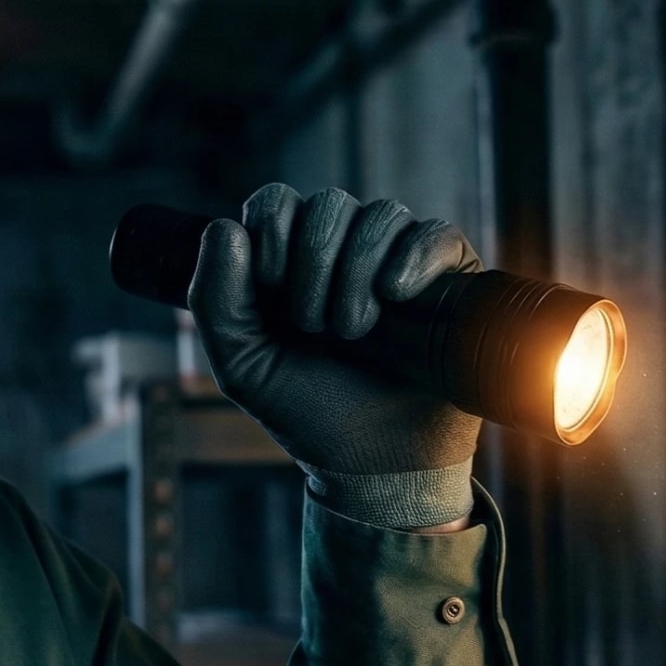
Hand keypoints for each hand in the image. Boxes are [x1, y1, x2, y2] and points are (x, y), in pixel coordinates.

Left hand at [188, 184, 483, 527]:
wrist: (376, 463)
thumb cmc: (309, 413)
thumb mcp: (243, 365)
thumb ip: (215, 301)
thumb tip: (225, 227)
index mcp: (292, 263)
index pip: (276, 202)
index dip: (270, 233)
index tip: (273, 295)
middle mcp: (346, 252)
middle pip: (327, 204)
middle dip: (313, 261)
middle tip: (317, 326)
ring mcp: (400, 261)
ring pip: (380, 214)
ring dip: (357, 270)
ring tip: (356, 330)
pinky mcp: (450, 278)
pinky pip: (435, 232)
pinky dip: (412, 255)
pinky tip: (395, 294)